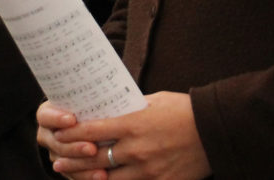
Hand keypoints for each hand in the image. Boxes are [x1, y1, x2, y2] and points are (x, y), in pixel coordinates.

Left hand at [37, 92, 210, 179]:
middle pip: (96, 159)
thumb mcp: (154, 102)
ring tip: (75, 177)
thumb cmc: (184, 111)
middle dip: (73, 162)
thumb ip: (130, 110)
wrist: (215, 131)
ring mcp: (148, 170)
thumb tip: (110, 111)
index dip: (72, 135)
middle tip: (58, 163)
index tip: (60, 135)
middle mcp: (137, 149)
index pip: (93, 131)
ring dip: (89, 178)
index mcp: (134, 124)